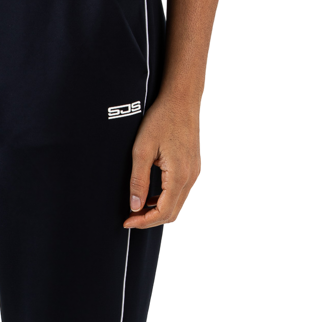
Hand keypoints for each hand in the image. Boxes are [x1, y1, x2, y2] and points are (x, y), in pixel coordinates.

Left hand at [123, 93, 201, 229]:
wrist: (181, 99)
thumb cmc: (163, 118)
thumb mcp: (142, 150)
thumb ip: (138, 181)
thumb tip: (135, 205)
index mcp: (178, 176)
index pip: (162, 212)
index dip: (143, 222)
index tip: (127, 222)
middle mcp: (190, 177)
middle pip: (171, 213)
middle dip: (149, 220)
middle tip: (130, 219)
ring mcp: (193, 173)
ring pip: (176, 205)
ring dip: (157, 211)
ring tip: (137, 210)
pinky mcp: (191, 168)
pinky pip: (180, 193)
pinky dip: (165, 201)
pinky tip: (151, 198)